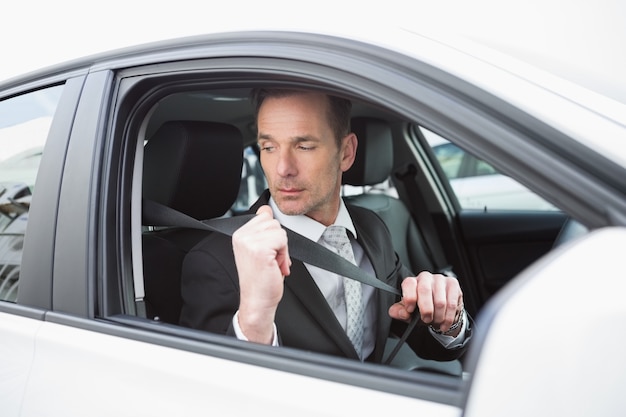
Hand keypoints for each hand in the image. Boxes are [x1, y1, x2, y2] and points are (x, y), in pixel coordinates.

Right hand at [232, 205, 290, 342]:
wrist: (258, 301)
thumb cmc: (261, 279)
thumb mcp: (261, 249)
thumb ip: (263, 229)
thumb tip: (266, 210)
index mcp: (240, 234)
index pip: (264, 215)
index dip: (272, 234)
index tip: (267, 252)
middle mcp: (242, 236)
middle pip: (273, 222)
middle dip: (279, 242)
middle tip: (272, 260)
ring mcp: (249, 241)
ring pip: (279, 230)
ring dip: (282, 249)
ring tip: (273, 264)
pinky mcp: (259, 249)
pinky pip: (282, 240)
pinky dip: (284, 254)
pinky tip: (275, 266)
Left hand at [388, 271, 463, 333]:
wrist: (440, 308)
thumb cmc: (422, 308)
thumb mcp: (408, 312)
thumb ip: (400, 312)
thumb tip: (400, 313)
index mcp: (412, 282)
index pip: (409, 284)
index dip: (409, 298)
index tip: (410, 310)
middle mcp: (425, 277)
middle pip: (425, 290)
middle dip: (426, 310)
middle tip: (426, 319)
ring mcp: (440, 279)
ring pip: (440, 301)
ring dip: (438, 316)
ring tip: (436, 321)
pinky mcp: (453, 284)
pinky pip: (452, 304)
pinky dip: (448, 318)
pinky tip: (444, 323)